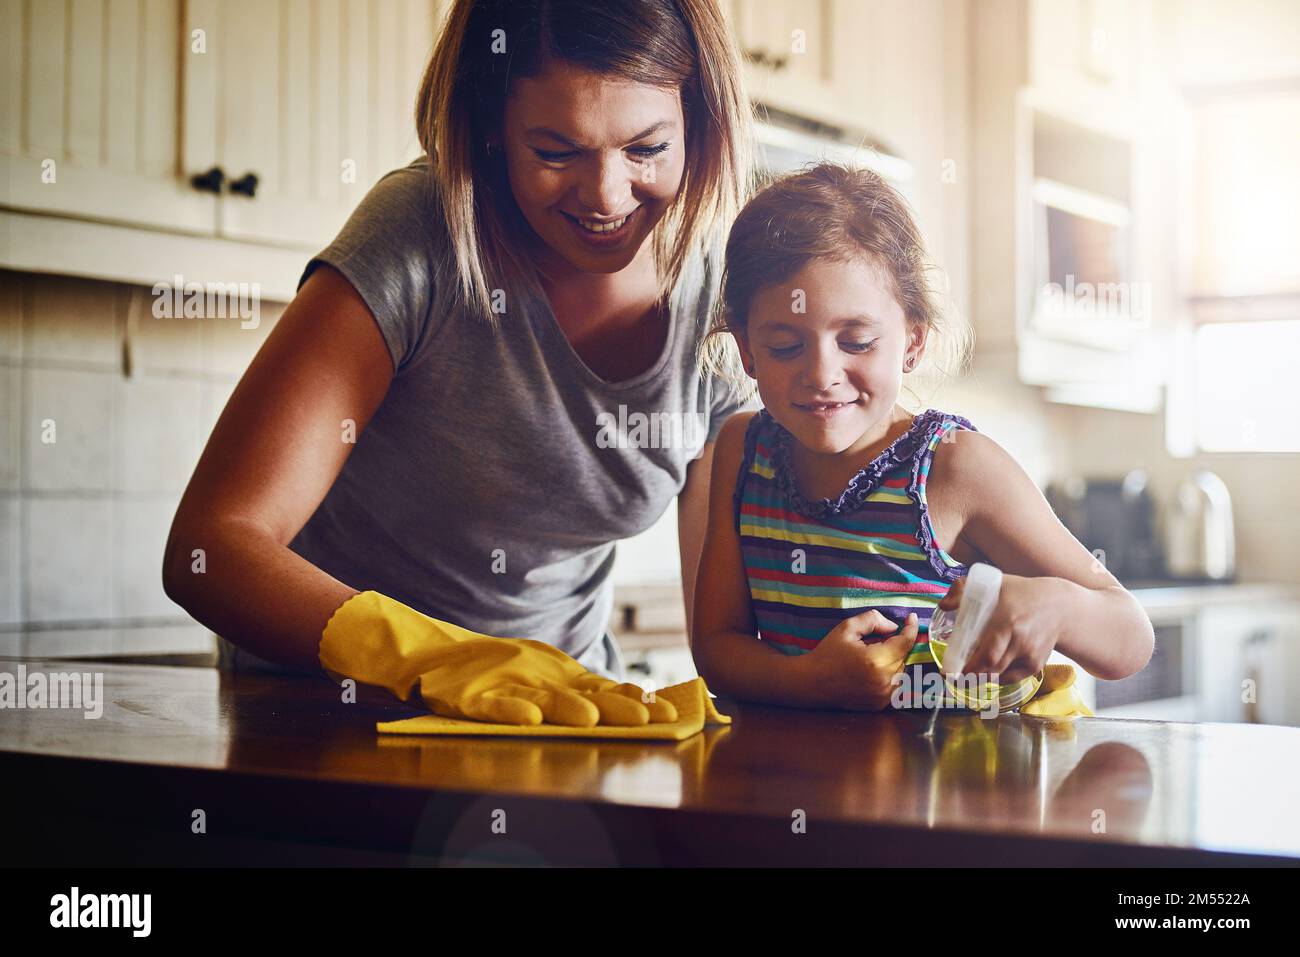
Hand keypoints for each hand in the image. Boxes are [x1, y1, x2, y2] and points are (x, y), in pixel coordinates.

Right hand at [319, 590, 676, 726]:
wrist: (427, 651)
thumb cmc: (491, 670)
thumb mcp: (540, 675)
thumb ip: (579, 690)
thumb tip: (635, 702)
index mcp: (556, 674)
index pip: (603, 689)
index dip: (635, 701)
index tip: (668, 713)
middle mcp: (536, 678)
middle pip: (582, 694)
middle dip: (617, 707)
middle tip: (649, 719)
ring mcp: (504, 686)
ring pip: (540, 699)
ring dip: (567, 709)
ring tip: (591, 719)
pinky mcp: (471, 697)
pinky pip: (492, 706)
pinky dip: (509, 711)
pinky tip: (528, 719)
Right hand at [803, 610, 920, 710]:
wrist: (812, 682)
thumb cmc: (828, 653)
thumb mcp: (847, 628)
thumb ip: (873, 620)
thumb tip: (894, 627)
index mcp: (877, 660)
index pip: (906, 642)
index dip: (911, 628)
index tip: (912, 618)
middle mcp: (884, 680)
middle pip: (903, 657)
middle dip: (894, 645)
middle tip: (873, 641)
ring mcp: (883, 696)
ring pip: (901, 671)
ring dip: (892, 661)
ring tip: (869, 657)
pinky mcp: (879, 705)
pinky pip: (894, 686)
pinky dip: (888, 676)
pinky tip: (870, 671)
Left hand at [939, 574, 1068, 683]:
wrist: (1060, 605)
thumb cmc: (1021, 593)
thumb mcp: (995, 583)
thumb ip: (964, 588)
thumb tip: (944, 606)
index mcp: (1008, 622)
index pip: (988, 654)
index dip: (969, 668)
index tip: (949, 672)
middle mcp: (1021, 641)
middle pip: (992, 668)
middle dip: (970, 675)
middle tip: (953, 675)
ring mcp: (1030, 655)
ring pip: (1000, 674)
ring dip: (981, 676)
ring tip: (967, 672)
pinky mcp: (1036, 664)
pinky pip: (1012, 678)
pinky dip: (997, 677)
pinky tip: (988, 671)